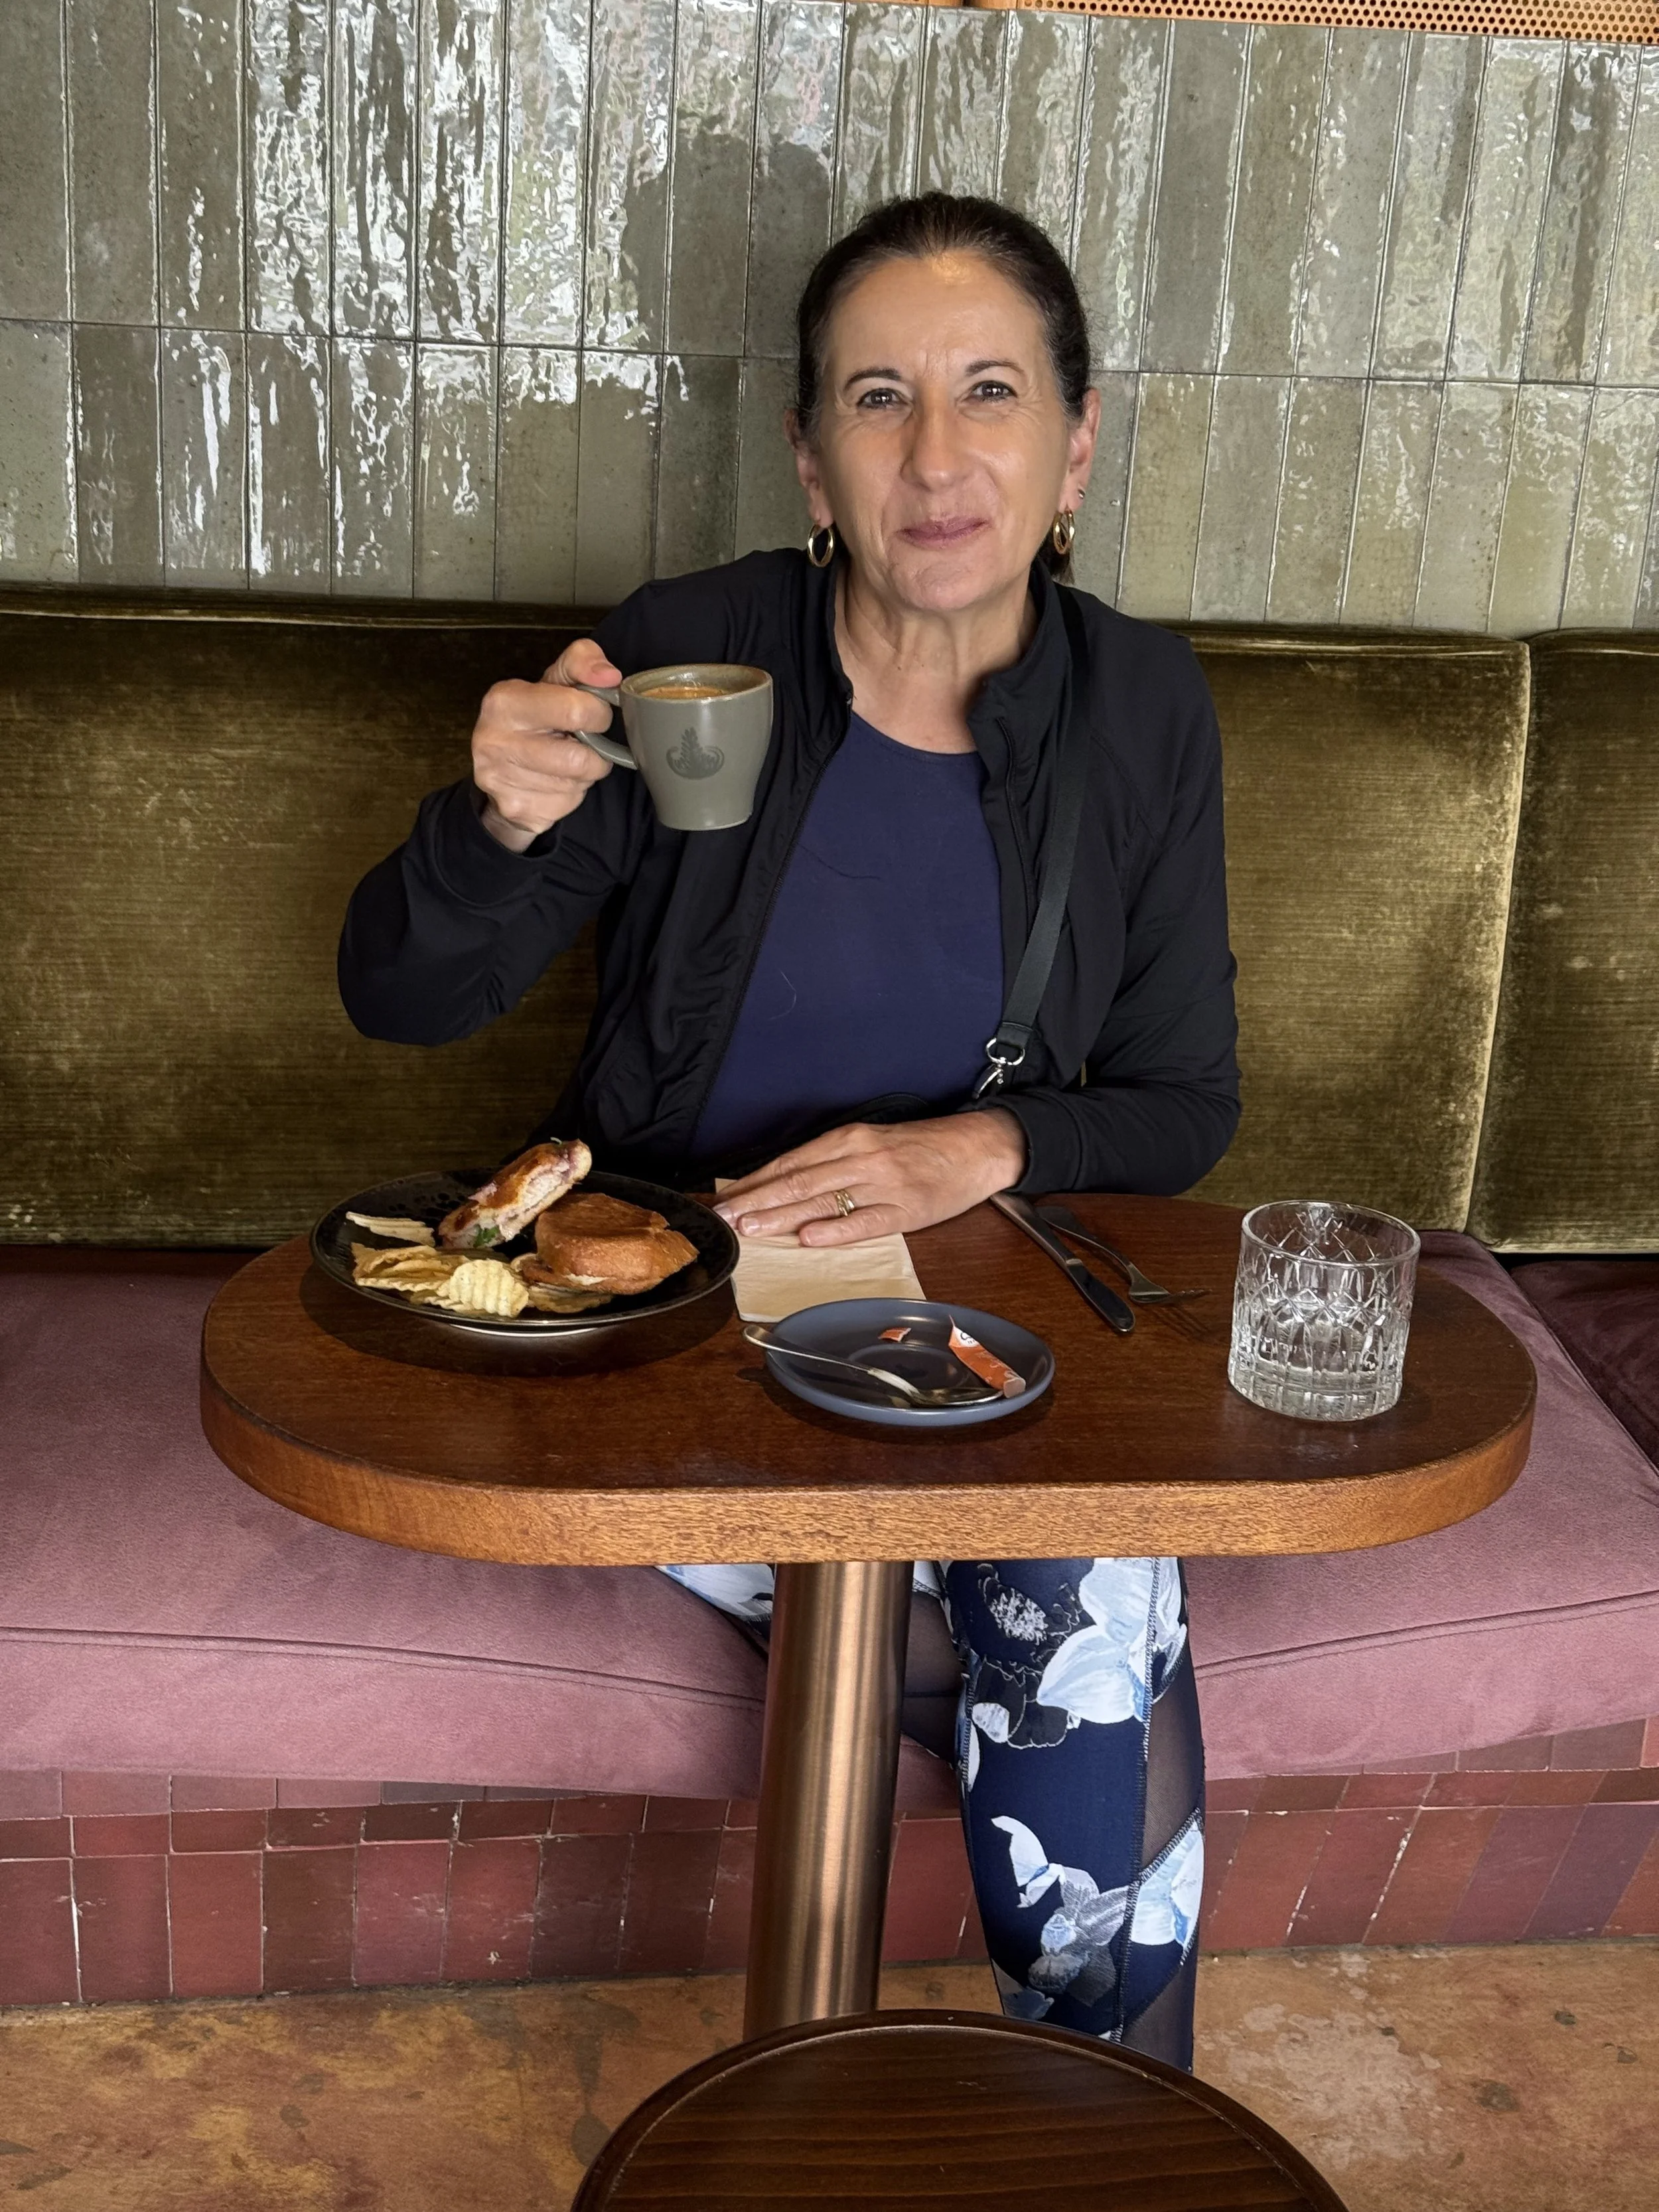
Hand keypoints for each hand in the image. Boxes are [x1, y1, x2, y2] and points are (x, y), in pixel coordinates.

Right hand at [472, 638, 622, 851]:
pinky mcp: (515, 808)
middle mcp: (494, 740)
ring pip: (576, 783)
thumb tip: (609, 675)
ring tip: (568, 761)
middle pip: (578, 757)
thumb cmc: (536, 718)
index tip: (593, 715)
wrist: (500, 769)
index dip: (598, 715)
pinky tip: (556, 782)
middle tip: (584, 744)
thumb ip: (583, 663)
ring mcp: (500, 779)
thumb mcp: (555, 680)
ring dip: (584, 774)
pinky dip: (571, 795)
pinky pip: (566, 804)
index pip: (576, 710)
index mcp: (505, 700)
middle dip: (594, 752)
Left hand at [714, 1111, 1026, 1245]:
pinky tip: (809, 1237)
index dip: (753, 1183)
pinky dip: (836, 1229)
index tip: (723, 1201)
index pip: (789, 1162)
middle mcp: (860, 1156)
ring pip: (823, 1199)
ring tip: (749, 1230)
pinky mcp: (907, 1208)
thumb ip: (830, 1164)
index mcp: (848, 1139)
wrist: (976, 1147)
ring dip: (782, 1216)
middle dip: (755, 1201)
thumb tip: (781, 1187)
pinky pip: (866, 1221)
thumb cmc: (920, 1148)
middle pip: (797, 1180)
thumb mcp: (871, 1144)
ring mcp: (884, 1183)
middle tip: (722, 1219)